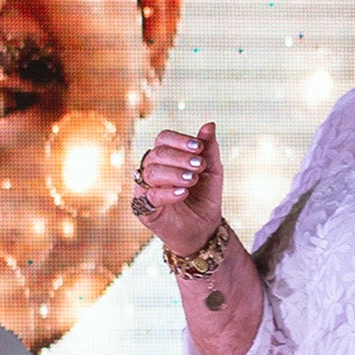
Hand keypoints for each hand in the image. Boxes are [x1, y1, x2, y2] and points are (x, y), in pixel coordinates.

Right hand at [134, 124, 223, 254]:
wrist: (204, 229)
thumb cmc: (204, 197)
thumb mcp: (211, 171)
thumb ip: (209, 149)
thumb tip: (209, 124)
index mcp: (165, 157)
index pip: (163, 138)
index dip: (179, 140)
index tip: (198, 147)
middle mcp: (151, 169)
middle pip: (157, 154)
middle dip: (179, 157)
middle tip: (199, 166)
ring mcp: (144, 189)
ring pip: (151, 172)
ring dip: (174, 174)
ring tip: (192, 180)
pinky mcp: (143, 209)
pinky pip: (150, 196)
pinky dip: (167, 193)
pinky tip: (184, 193)